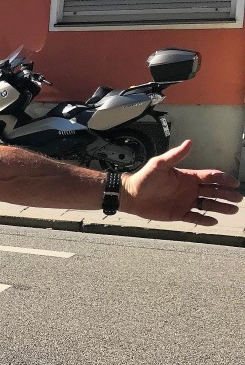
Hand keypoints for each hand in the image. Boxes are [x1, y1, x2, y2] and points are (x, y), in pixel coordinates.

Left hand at [122, 140, 241, 225]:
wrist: (131, 195)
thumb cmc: (144, 178)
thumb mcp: (159, 164)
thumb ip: (175, 155)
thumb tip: (189, 142)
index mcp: (188, 177)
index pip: (210, 177)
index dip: (223, 179)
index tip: (234, 182)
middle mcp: (189, 189)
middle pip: (213, 191)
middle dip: (227, 194)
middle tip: (238, 198)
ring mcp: (185, 202)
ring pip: (207, 205)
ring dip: (220, 207)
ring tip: (233, 210)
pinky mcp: (178, 214)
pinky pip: (195, 217)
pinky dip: (204, 220)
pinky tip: (214, 221)